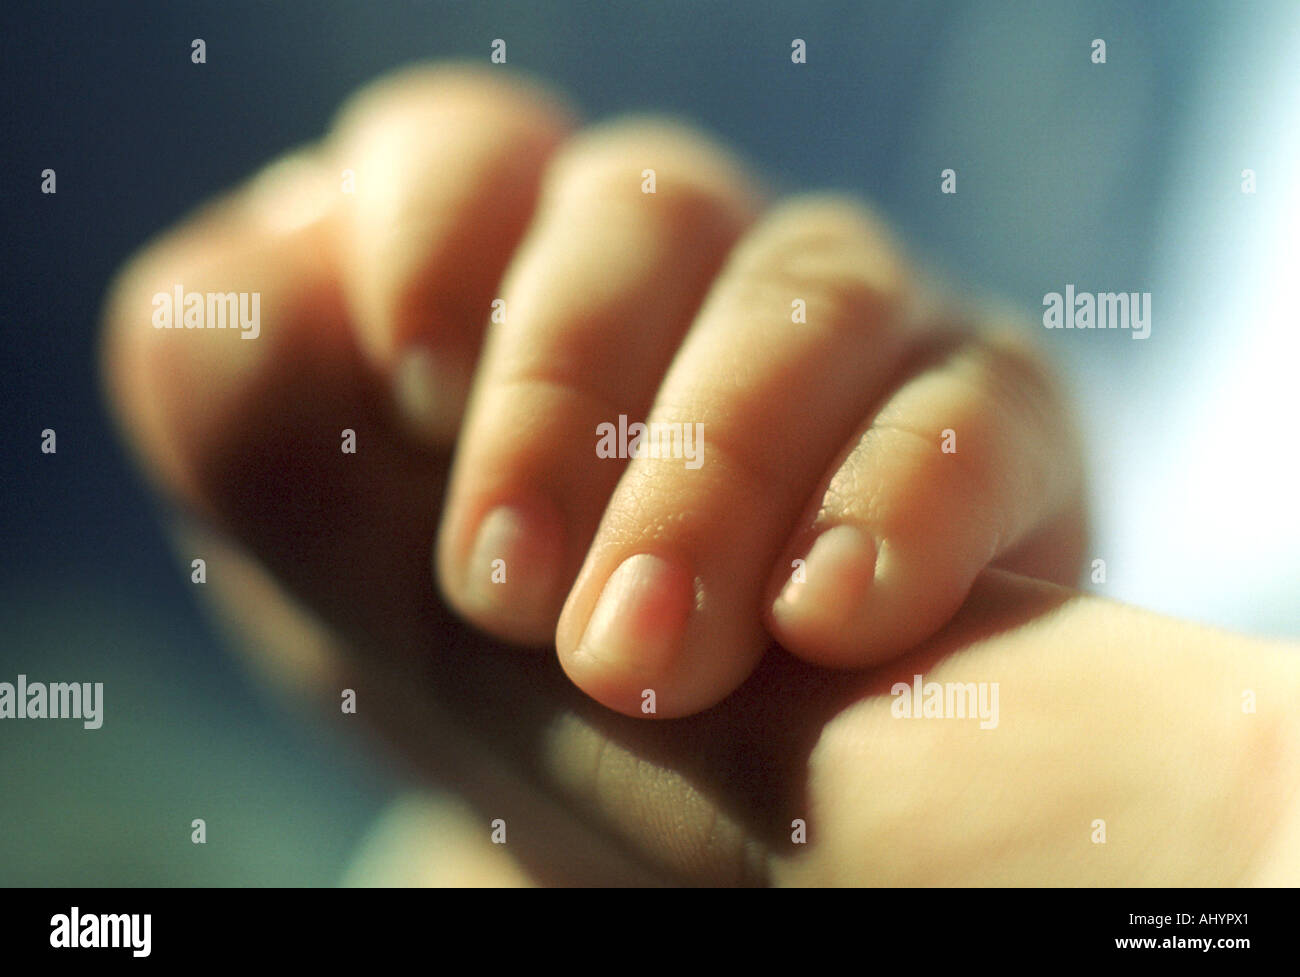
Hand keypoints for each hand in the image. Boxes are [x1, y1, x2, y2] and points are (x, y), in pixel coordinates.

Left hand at [104, 63, 1085, 720]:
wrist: (659, 805)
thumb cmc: (491, 673)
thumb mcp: (336, 574)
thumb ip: (247, 420)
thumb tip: (247, 296)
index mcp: (513, 263)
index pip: (466, 149)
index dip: (431, 236)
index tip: (410, 388)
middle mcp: (691, 266)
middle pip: (645, 214)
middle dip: (567, 403)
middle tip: (509, 602)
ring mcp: (846, 333)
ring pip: (811, 293)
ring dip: (713, 476)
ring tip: (641, 659)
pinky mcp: (987, 422)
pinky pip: (978, 411)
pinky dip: (898, 504)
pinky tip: (827, 620)